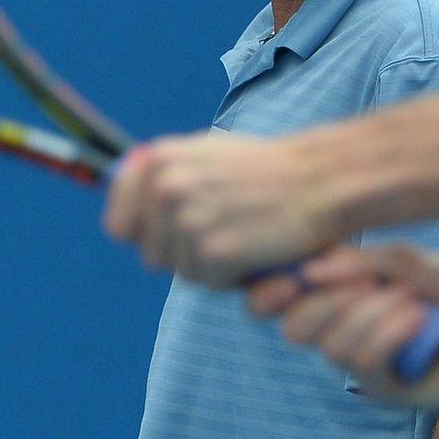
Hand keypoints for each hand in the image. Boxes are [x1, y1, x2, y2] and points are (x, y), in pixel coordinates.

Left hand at [102, 134, 337, 284]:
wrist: (319, 180)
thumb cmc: (266, 170)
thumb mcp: (203, 154)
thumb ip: (163, 178)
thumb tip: (122, 217)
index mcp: (157, 161)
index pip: (118, 226)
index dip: (146, 238)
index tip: (173, 235)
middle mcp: (165, 188)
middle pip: (151, 256)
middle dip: (184, 254)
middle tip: (225, 229)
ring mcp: (187, 221)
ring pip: (183, 273)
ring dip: (212, 265)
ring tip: (244, 234)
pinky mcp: (213, 252)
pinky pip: (211, 283)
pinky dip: (235, 275)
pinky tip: (256, 247)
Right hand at [246, 244, 438, 415]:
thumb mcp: (407, 260)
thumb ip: (358, 262)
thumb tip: (309, 271)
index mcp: (342, 291)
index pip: (284, 296)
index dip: (273, 289)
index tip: (292, 276)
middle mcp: (344, 327)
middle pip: (294, 326)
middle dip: (325, 302)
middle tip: (370, 283)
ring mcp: (361, 360)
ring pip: (330, 344)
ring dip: (375, 313)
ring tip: (415, 299)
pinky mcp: (381, 387)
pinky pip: (360, 362)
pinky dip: (389, 333)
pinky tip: (419, 319)